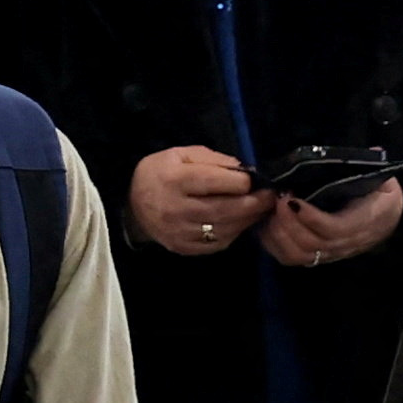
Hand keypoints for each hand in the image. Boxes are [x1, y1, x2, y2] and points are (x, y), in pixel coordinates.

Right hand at [126, 145, 262, 259]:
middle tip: (269, 196)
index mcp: (174, 179)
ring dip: (247, 219)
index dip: (241, 181)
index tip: (256, 179)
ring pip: (224, 229)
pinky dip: (234, 233)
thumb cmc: (160, 173)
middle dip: (253, 203)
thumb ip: (213, 159)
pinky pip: (217, 244)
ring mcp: (179, 232)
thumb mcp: (181, 154)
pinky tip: (240, 222)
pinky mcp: (184, 248)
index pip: (214, 182)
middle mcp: (176, 208)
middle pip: (224, 209)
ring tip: (260, 209)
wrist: (132, 205)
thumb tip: (244, 170)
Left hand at [264, 177, 402, 269]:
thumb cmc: (380, 193)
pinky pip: (291, 258)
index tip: (291, 198)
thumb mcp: (382, 177)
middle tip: (276, 198)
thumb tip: (371, 150)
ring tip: (270, 210)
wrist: (388, 216)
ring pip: (298, 255)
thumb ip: (371, 165)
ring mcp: (332, 253)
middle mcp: (348, 243)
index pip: (334, 229)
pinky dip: (274, 243)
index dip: (310, 217)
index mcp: (367, 220)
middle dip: (287, 223)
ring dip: (278, 233)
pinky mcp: (319, 256)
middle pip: (311, 244)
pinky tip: (266, 224)